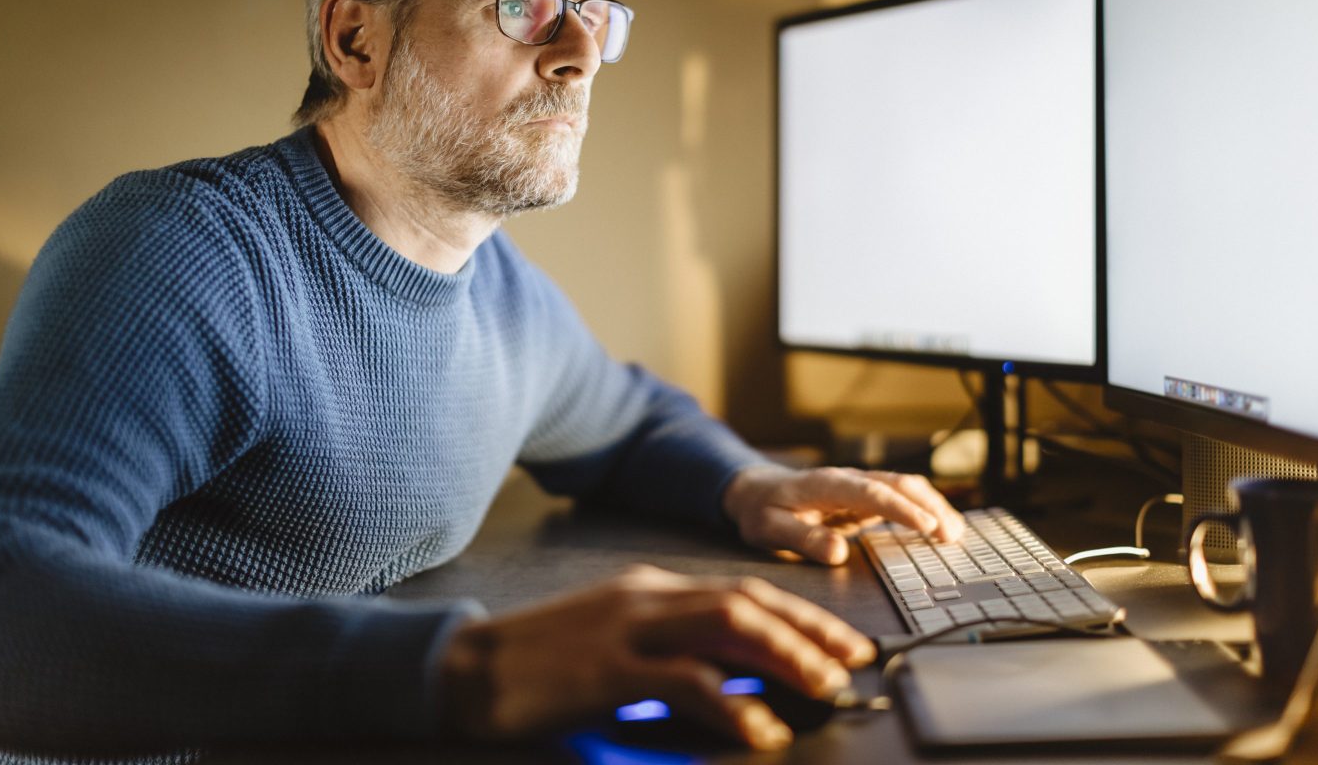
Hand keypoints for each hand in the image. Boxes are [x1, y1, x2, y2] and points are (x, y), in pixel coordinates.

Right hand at [441, 564, 874, 748]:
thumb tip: (729, 681)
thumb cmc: (540, 665)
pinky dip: (732, 703)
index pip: (741, 592)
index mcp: (649, 589)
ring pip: (728, 626)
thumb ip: (667, 654)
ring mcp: (628, 628)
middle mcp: (646, 597)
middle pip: (746, 602)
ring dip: (785, 655)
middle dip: (808, 629)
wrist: (465, 666)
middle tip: (851, 663)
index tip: (840, 642)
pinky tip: (759, 727)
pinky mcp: (609, 669)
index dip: (799, 614)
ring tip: (823, 687)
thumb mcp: (614, 647)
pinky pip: (686, 682)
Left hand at [722, 465, 965, 564]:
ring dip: (933, 506)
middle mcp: (848, 480)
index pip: (872, 493)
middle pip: (898, 484)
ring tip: (956, 534)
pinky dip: (925, 509)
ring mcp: (859, 486)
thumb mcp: (769, 529)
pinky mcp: (864, 498)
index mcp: (827, 485)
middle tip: (952, 536)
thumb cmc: (762, 511)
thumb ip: (802, 539)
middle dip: (929, 506)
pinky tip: (942, 527)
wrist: (755, 491)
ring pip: (905, 487)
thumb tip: (838, 553)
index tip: (927, 526)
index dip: (902, 509)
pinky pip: (900, 498)